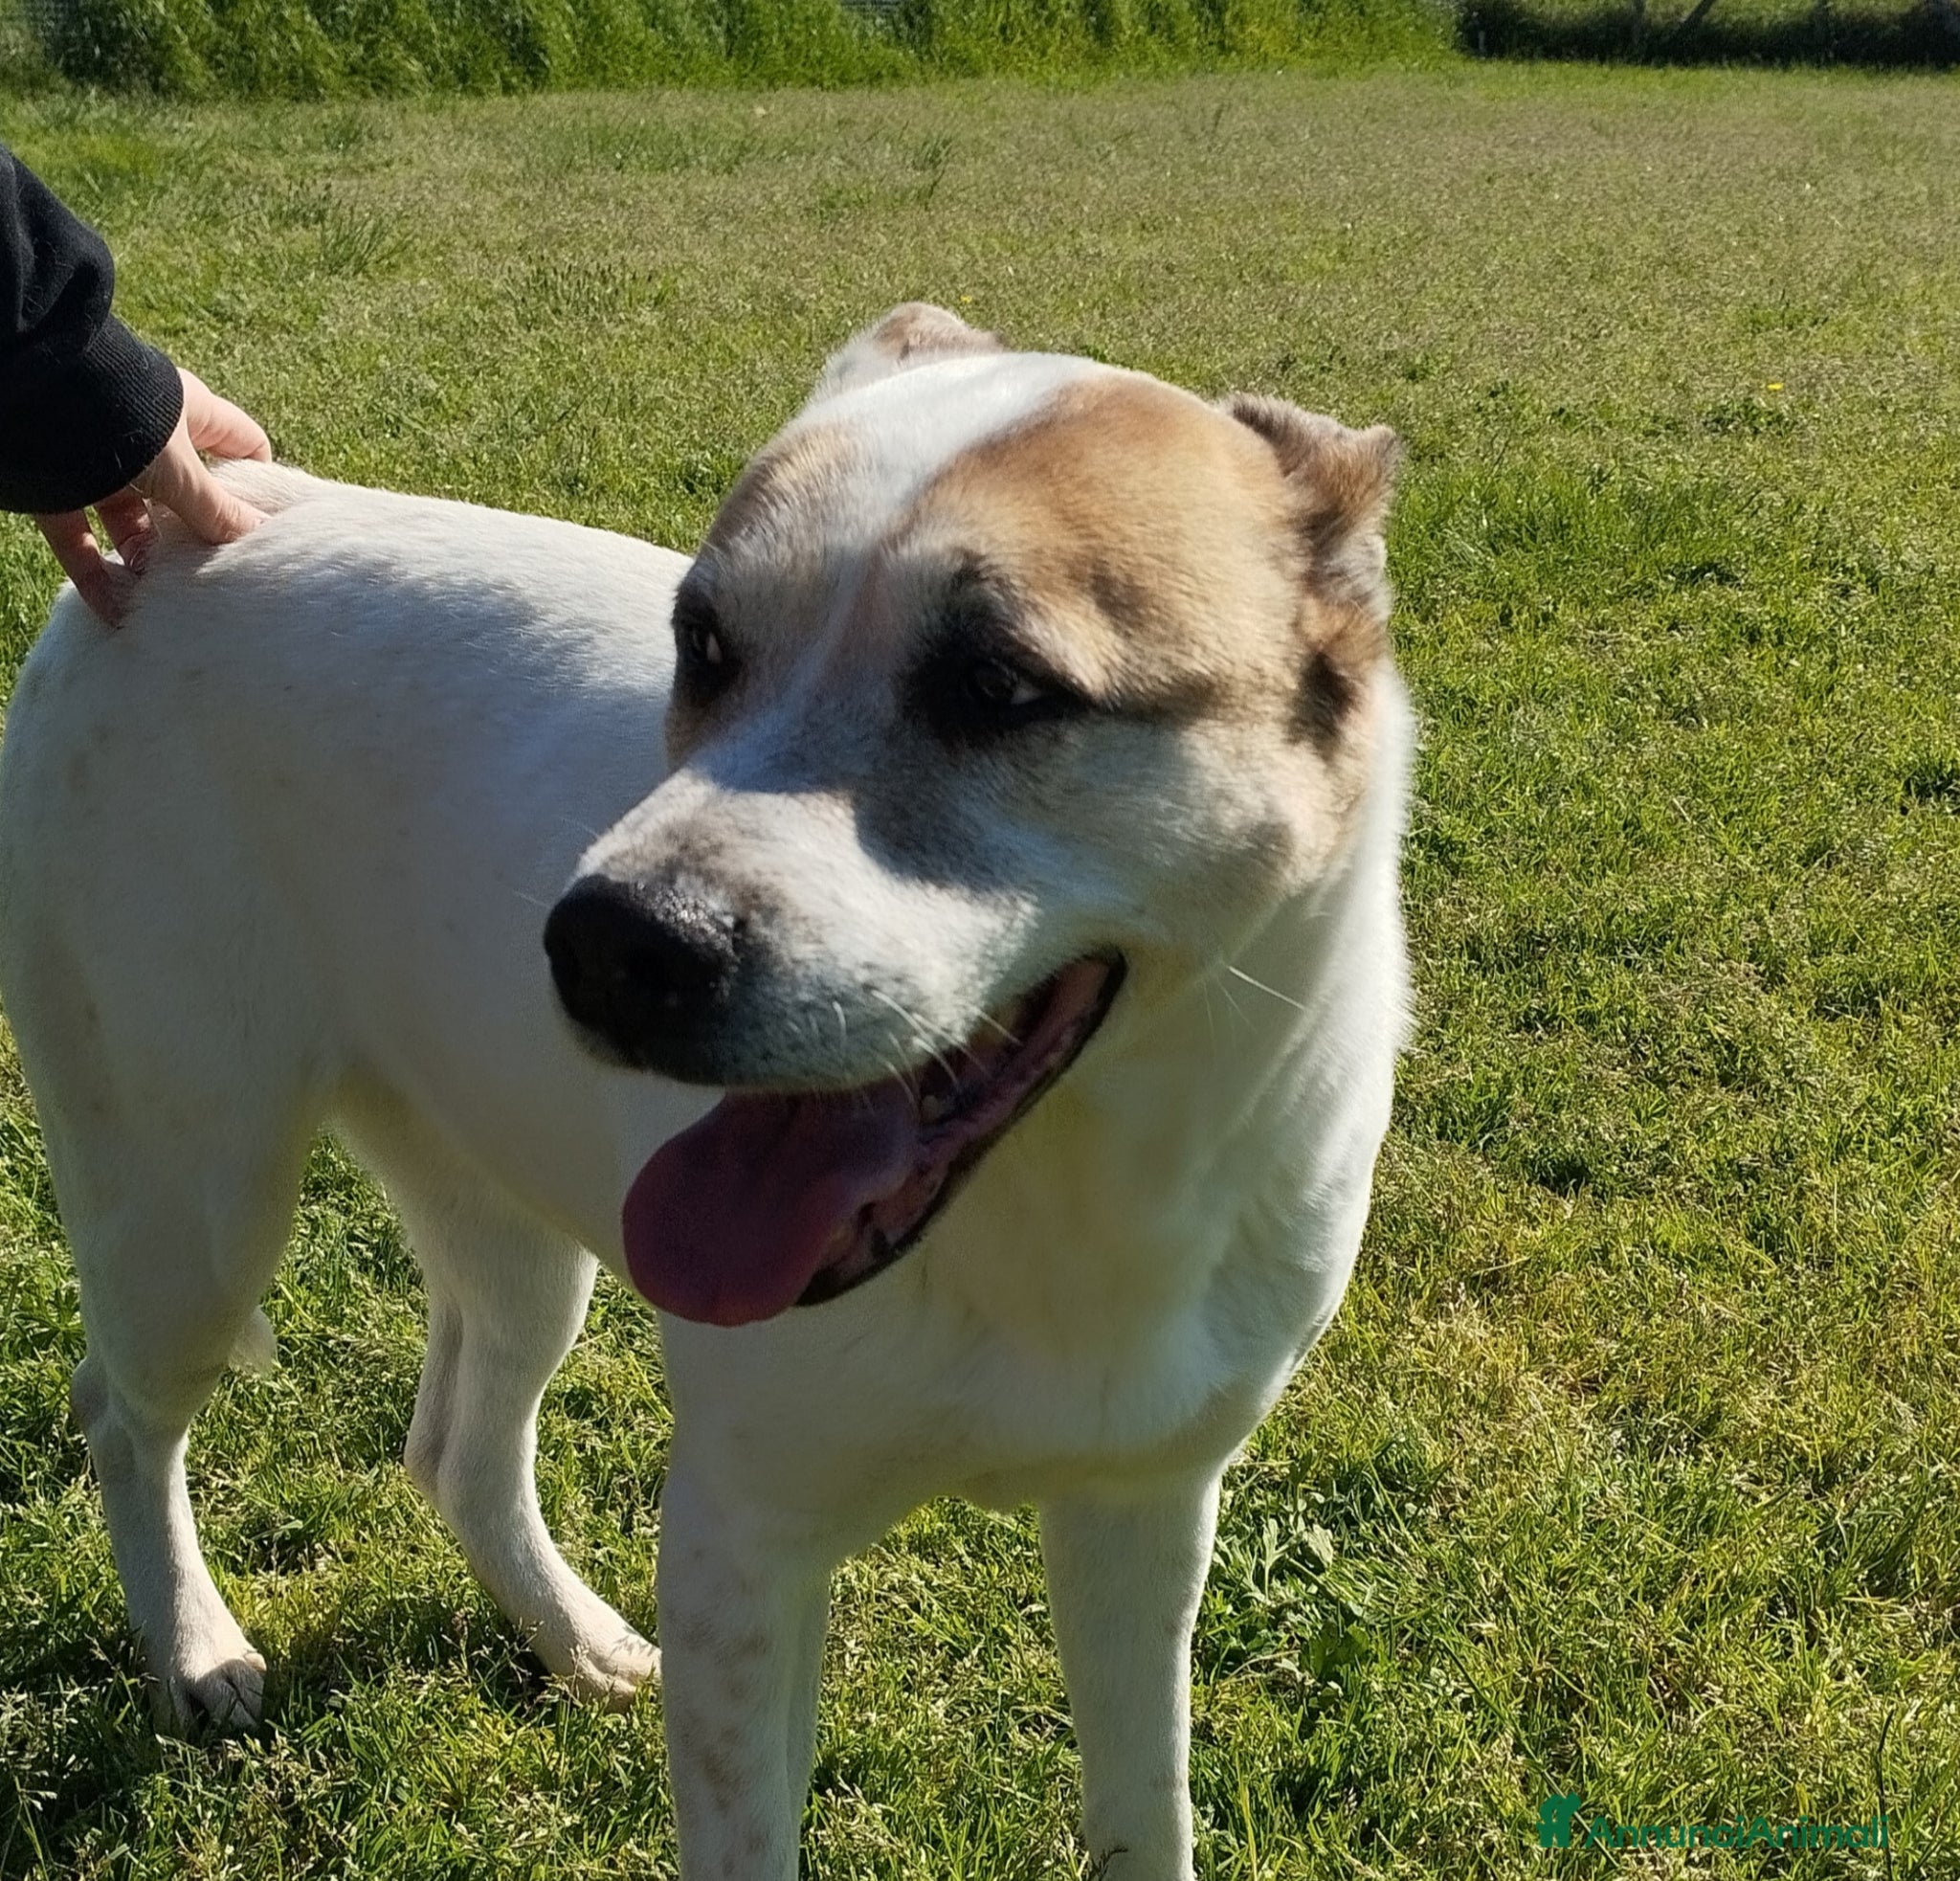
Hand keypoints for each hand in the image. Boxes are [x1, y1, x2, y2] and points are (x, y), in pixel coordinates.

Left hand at [33, 368, 272, 624]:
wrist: (34, 394)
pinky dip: (96, 575)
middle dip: (196, 537)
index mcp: (189, 415)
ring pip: (131, 522)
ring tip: (162, 601)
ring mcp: (101, 464)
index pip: (241, 444)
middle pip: (185, 496)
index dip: (258, 481)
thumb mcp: (185, 471)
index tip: (270, 526)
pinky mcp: (58, 488)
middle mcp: (147, 439)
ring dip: (145, 562)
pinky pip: (81, 539)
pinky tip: (115, 611)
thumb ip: (220, 510)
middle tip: (216, 576)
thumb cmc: (127, 419)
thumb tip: (260, 539)